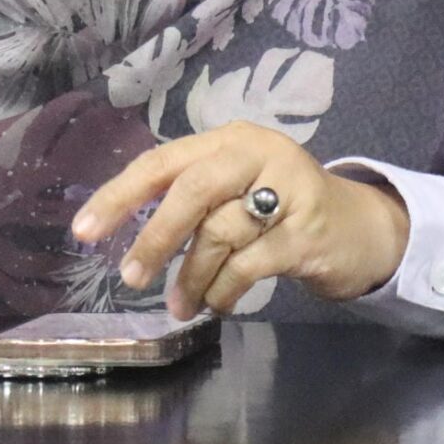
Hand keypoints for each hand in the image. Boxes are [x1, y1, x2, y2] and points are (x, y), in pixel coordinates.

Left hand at [71, 123, 410, 319]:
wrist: (360, 227)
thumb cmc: (283, 208)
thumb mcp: (239, 188)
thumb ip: (193, 198)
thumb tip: (128, 234)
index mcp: (230, 139)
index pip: (162, 162)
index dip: (119, 196)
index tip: (83, 231)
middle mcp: (258, 154)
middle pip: (192, 191)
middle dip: (156, 237)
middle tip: (132, 276)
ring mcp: (288, 191)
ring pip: (220, 234)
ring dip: (192, 277)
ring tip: (181, 304)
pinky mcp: (306, 232)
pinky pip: (249, 265)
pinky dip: (225, 290)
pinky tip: (217, 303)